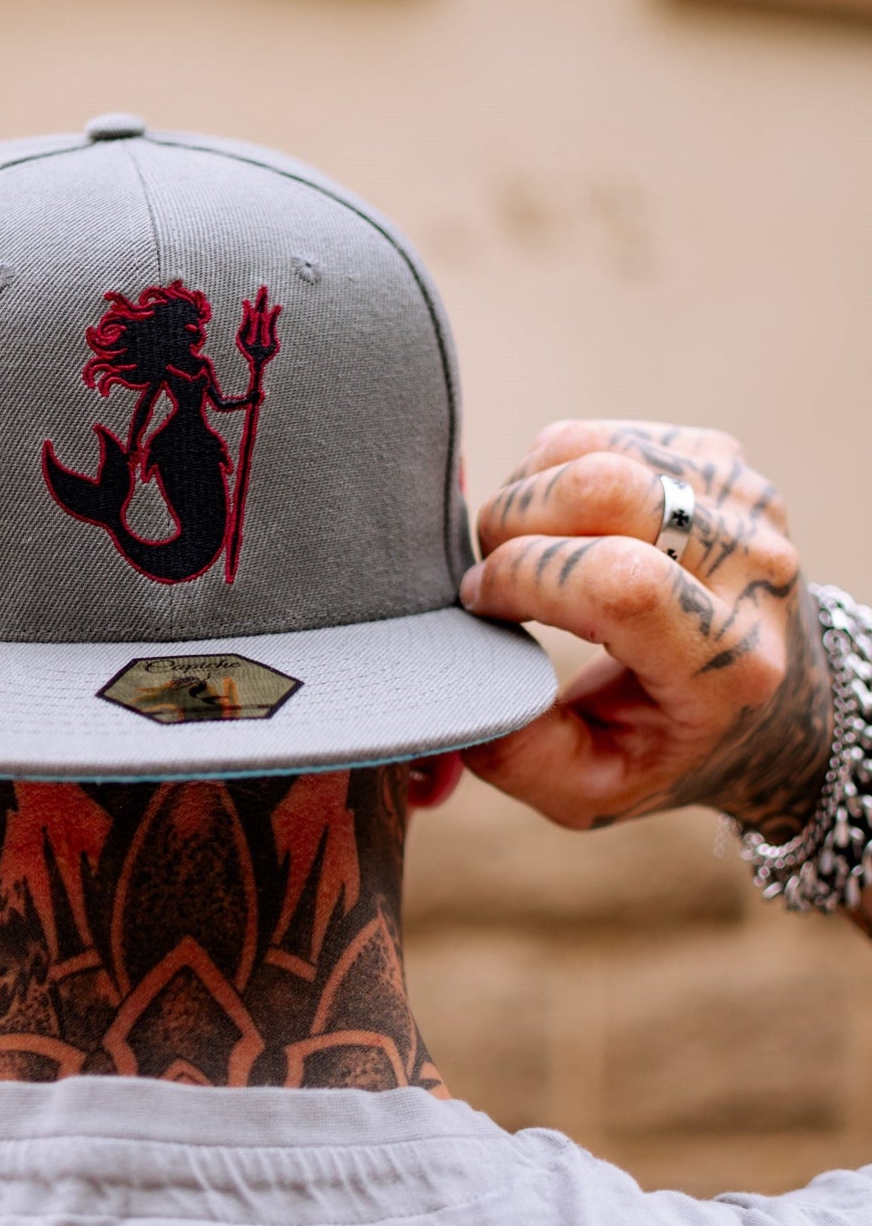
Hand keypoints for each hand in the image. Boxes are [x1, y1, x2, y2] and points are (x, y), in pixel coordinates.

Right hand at [460, 420, 829, 840]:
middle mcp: (752, 568)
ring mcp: (741, 501)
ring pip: (590, 449)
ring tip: (523, 552)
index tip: (483, 609)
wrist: (771, 705)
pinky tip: (554, 527)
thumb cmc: (665, 746)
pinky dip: (545, 472)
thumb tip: (455, 682)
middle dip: (510, 525)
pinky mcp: (717, 458)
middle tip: (495, 578)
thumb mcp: (590, 791)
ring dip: (522, 495)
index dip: (523, 581)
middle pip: (603, 489)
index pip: (619, 584)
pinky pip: (596, 434)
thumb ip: (516, 755)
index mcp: (727, 663)